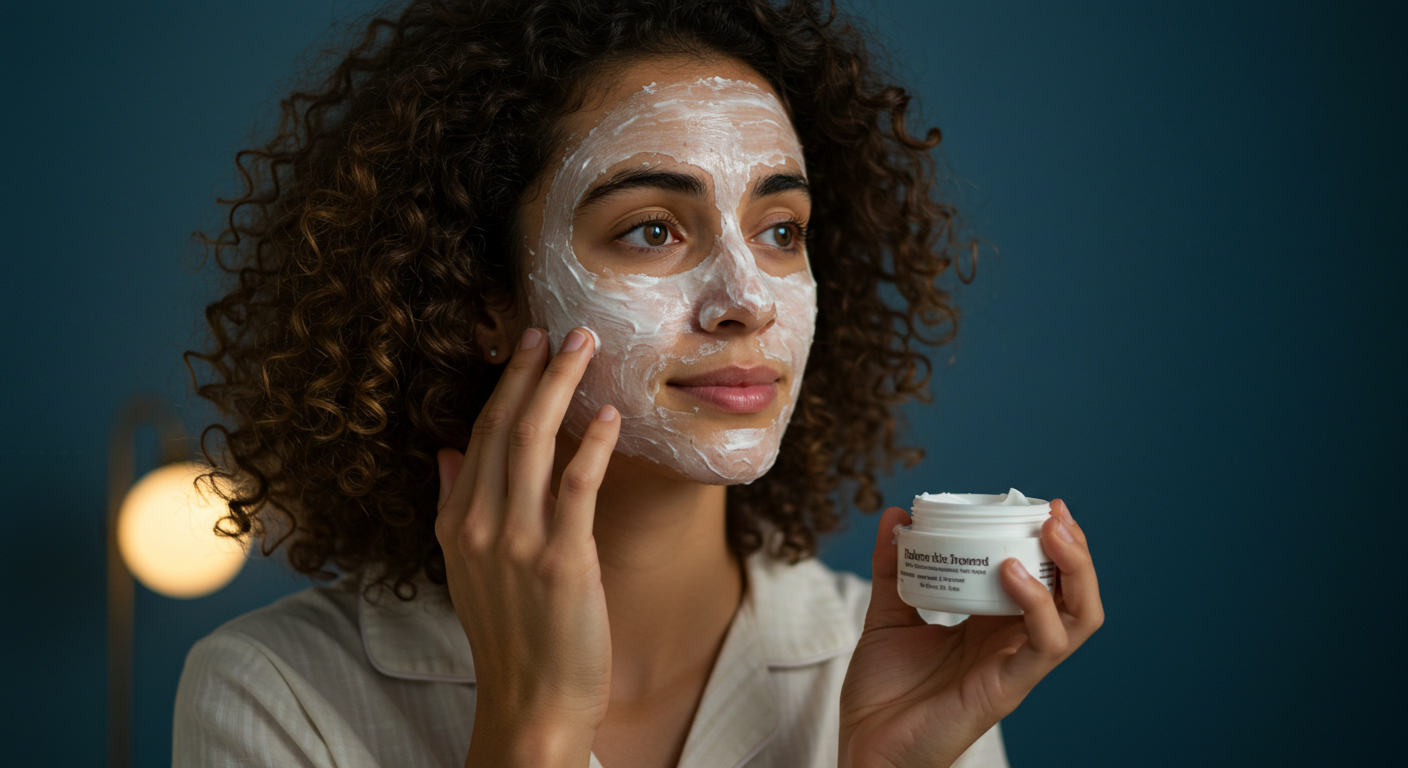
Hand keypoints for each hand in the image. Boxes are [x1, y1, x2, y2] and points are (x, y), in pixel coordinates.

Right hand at [434, 327, 619, 767]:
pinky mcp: (561, 561)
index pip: (477, 436)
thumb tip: (448, 451)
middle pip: (501, 428)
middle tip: (555, 328)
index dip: (502, 387)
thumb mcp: (466, 569)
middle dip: (529, 372)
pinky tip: (609, 414)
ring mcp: (516, 543)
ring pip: (532, 443)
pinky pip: (575, 487)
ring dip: (558, 388)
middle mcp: (478, 526)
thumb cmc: (512, 636)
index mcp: (457, 524)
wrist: (532, 703)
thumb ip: (455, 505)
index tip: (524, 348)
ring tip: (582, 347)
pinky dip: (591, 445)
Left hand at [838, 499, 1103, 767]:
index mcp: (993, 627)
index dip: (1053, 545)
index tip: (1041, 505)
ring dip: (1073, 572)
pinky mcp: (1006, 688)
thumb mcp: (888, 617)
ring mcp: (1015, 667)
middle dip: (1076, 552)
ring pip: (1078, 619)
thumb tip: (897, 515)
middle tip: (1056, 513)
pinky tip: (1011, 575)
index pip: (1044, 580)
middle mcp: (1013, 645)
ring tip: (1050, 534)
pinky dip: (1038, 607)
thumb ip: (893, 569)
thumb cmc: (884, 695)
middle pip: (1074, 595)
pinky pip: (1043, 646)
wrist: (867, 749)